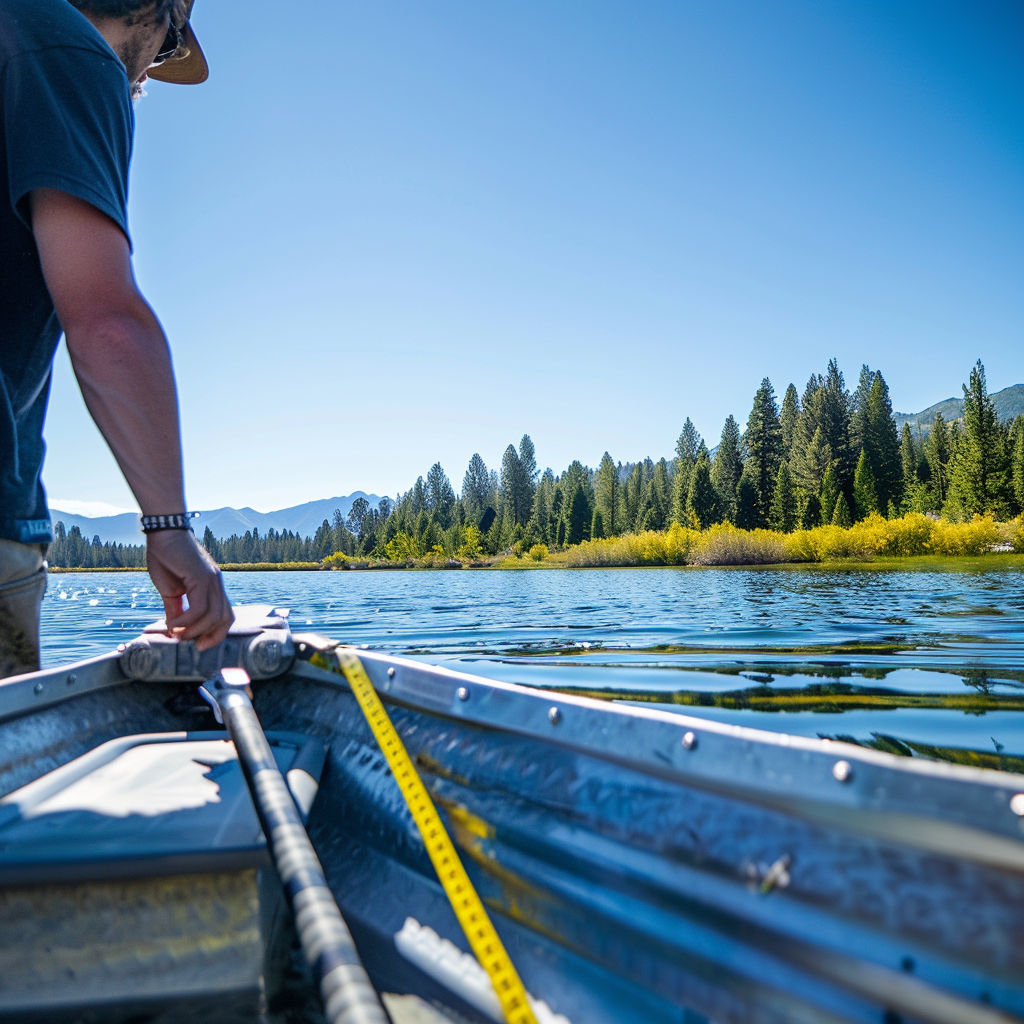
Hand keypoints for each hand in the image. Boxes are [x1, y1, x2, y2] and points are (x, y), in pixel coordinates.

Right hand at [146, 530, 232, 649]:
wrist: (163, 533)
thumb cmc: (166, 558)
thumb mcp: (171, 590)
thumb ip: (176, 609)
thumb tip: (176, 629)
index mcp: (213, 587)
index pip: (225, 616)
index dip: (215, 634)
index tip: (198, 644)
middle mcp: (217, 584)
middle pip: (226, 618)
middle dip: (210, 637)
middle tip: (190, 644)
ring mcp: (211, 580)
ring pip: (214, 616)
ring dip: (194, 630)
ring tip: (176, 633)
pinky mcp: (201, 576)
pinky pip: (199, 607)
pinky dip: (186, 620)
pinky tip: (172, 623)